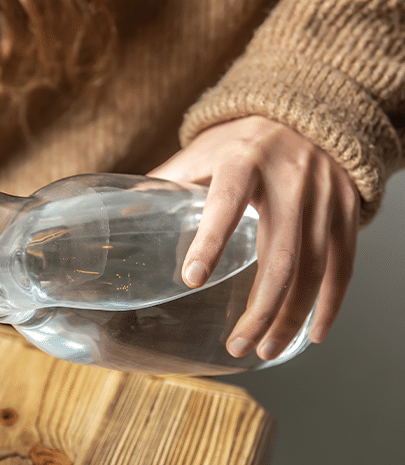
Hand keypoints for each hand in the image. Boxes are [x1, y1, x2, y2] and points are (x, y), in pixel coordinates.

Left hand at [149, 116, 359, 359]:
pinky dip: (329, 305)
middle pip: (279, 255)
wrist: (310, 114)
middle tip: (236, 345)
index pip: (226, 202)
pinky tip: (311, 335)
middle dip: (259, 309)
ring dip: (290, 317)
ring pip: (313, 270)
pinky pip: (343, 268)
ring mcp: (323, 199)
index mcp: (243, 161)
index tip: (191, 279)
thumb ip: (167, 181)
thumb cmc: (243, 140)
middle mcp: (289, 180)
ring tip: (265, 350)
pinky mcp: (347, 213)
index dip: (210, 240)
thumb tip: (118, 212)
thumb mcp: (203, 151)